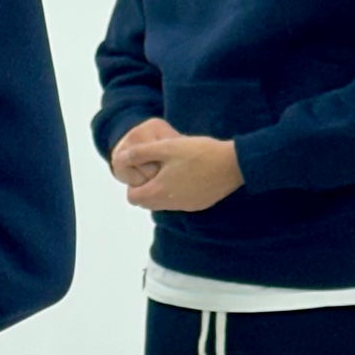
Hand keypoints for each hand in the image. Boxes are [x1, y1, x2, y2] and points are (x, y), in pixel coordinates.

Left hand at [111, 123, 244, 213]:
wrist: (234, 164)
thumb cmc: (198, 153)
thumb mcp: (166, 148)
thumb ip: (141, 153)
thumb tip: (120, 158)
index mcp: (160, 192)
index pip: (133, 197)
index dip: (133, 183)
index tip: (143, 167)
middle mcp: (171, 205)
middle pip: (147, 202)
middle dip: (147, 186)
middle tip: (156, 166)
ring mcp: (187, 206)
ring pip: (164, 202)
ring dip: (163, 188)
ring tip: (173, 167)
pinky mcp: (200, 204)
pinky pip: (180, 201)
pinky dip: (178, 190)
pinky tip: (189, 173)